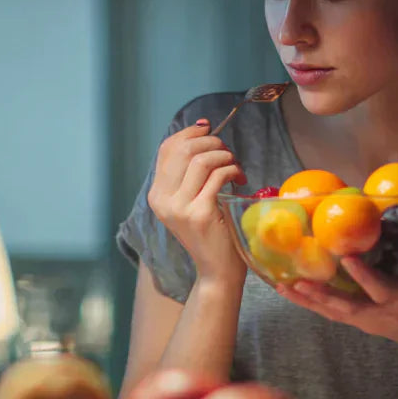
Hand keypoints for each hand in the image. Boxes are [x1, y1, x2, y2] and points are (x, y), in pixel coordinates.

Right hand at [147, 119, 247, 282]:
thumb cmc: (211, 232)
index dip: (189, 132)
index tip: (208, 128)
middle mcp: (162, 200)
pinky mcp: (199, 214)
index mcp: (157, 194)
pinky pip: (218, 176)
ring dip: (224, 156)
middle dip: (211, 142)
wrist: (217, 270)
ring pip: (201, 160)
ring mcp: (179, 208)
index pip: (167, 148)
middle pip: (184, 150)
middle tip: (228, 152)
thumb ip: (191, 172)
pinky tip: (240, 178)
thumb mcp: (193, 199)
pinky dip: (232, 170)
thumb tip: (202, 128)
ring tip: (235, 166)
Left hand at [275, 198, 397, 352]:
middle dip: (320, 295)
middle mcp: (381, 314)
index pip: (381, 288)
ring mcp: (368, 322)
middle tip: (296, 280)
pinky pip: (331, 314)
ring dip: (307, 300)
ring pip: (332, 313)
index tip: (346, 258)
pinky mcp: (360, 323)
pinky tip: (290, 292)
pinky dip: (310, 304)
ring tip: (282, 286)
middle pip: (346, 306)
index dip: (364, 276)